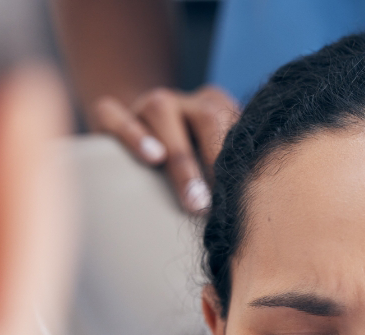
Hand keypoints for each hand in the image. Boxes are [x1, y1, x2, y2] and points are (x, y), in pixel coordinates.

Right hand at [89, 85, 238, 212]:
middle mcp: (181, 99)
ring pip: (161, 111)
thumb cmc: (185, 167)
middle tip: (220, 205)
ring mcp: (143, 103)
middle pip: (206, 117)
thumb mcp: (211, 164)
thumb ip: (229, 170)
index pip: (234, 123)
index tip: (246, 198)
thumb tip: (256, 202)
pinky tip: (153, 158)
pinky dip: (134, 134)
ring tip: (192, 197)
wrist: (134, 142)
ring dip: (181, 157)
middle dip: (215, 162)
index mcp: (212, 105)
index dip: (240, 159)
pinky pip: (114, 114)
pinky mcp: (109, 115)